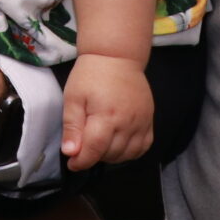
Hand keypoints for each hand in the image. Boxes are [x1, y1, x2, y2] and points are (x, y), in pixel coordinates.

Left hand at [61, 53, 152, 170]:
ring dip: (110, 156)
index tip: (72, 163)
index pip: (94, 151)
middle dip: (94, 156)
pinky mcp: (149, 120)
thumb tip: (71, 153)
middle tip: (84, 145)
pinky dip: (130, 152)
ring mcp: (141, 122)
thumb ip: (72, 126)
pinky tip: (118, 144)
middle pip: (110, 155)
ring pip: (127, 154)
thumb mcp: (73, 97)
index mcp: (106, 116)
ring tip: (99, 143)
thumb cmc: (91, 75)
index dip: (81, 162)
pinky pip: (143, 147)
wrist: (117, 56)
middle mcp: (127, 122)